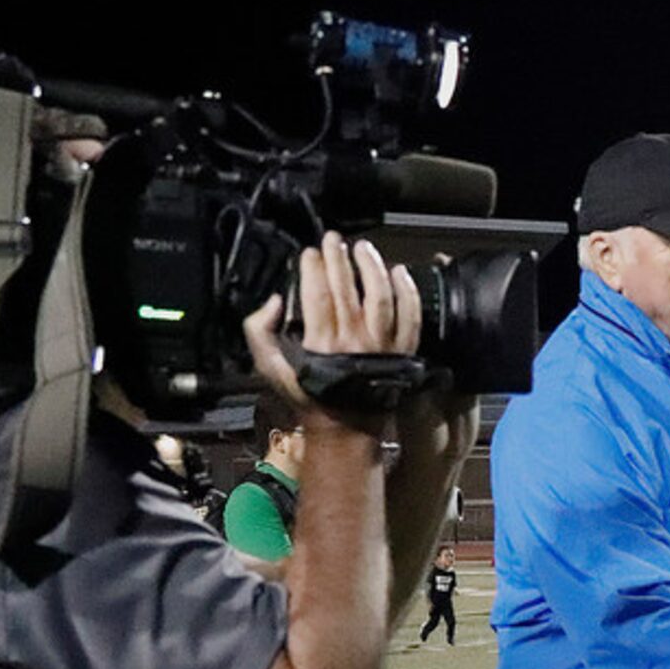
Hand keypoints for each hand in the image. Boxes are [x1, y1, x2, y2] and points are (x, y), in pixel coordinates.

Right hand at [242, 231, 422, 428]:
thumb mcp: (270, 368)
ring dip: (372, 268)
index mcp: (321, 345)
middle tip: (334, 239)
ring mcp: (382, 347)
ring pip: (381, 297)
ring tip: (363, 248)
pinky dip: (407, 293)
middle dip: (339, 258)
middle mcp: (354, 343)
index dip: (314, 268)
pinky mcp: (403, 352)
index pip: (319, 294)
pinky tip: (399, 272)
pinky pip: (410, 317)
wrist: (345, 429)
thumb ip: (260, 331)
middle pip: (348, 289)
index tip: (310, 253)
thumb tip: (275, 301)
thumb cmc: (308, 396)